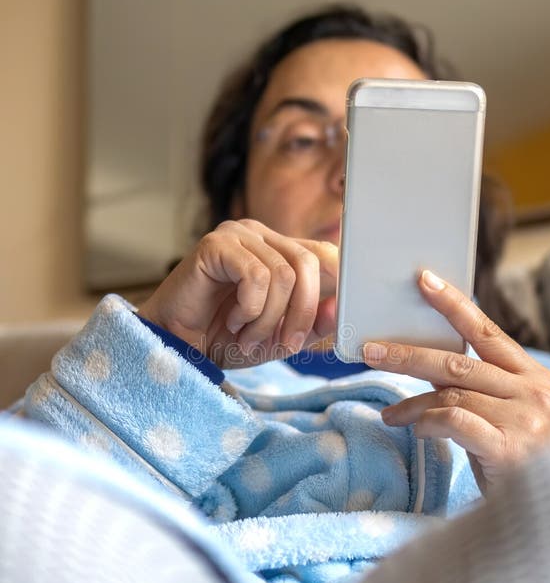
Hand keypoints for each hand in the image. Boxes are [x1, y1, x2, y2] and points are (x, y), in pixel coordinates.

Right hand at [137, 219, 337, 368]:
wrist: (176, 347)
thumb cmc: (223, 339)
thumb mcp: (279, 337)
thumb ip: (311, 324)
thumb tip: (339, 308)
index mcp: (279, 250)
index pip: (325, 254)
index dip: (332, 289)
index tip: (323, 324)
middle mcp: (261, 235)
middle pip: (309, 264)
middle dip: (302, 313)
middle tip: (284, 344)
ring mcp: (238, 236)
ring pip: (283, 275)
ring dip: (269, 319)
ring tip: (248, 336)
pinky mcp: (216, 245)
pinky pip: (255, 276)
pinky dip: (250, 309)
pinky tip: (233, 321)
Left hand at [363, 269, 549, 495]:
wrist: (543, 511)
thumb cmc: (514, 458)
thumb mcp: (502, 413)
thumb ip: (473, 385)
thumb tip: (421, 358)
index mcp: (534, 376)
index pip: (488, 331)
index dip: (453, 305)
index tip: (424, 281)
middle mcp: (533, 392)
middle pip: (458, 362)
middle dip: (408, 355)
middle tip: (370, 351)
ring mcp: (524, 419)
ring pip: (450, 394)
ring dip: (411, 404)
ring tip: (390, 415)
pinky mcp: (509, 448)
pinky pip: (454, 422)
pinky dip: (427, 423)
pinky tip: (416, 430)